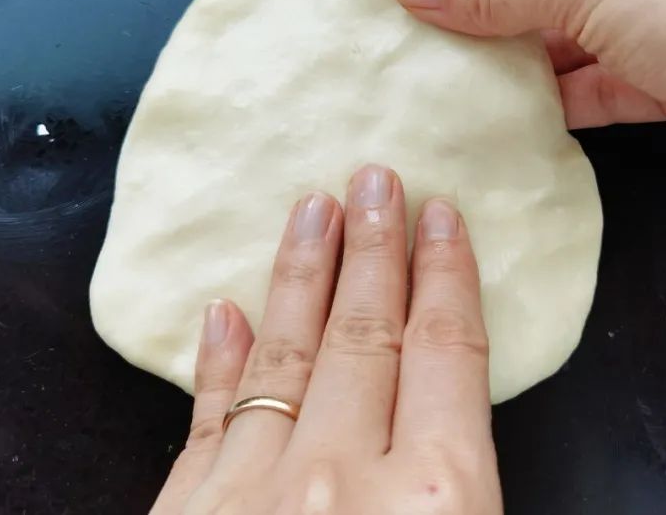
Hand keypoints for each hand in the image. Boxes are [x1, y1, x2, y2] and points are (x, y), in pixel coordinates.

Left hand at [152, 165, 501, 513]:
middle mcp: (341, 476)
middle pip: (366, 336)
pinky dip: (218, 364)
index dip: (446, 275)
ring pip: (284, 359)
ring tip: (313, 210)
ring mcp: (254, 492)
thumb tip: (441, 423)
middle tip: (374, 183)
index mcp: (432, 495)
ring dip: (302, 277)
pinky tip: (225, 313)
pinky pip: (207, 421)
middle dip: (374, 250)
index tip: (439, 217)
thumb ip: (458, 484)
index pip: (447, 353)